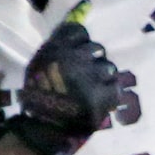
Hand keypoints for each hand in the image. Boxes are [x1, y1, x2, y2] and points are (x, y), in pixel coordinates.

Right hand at [5, 20, 129, 154]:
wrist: (46, 127)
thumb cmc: (39, 97)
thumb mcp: (38, 66)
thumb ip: (55, 48)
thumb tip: (75, 27)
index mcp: (56, 49)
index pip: (79, 31)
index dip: (81, 41)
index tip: (79, 52)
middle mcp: (75, 58)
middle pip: (97, 48)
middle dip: (93, 60)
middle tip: (87, 74)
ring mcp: (92, 76)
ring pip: (109, 66)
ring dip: (103, 76)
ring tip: (93, 89)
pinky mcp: (105, 94)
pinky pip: (116, 86)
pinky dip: (110, 93)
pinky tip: (100, 100)